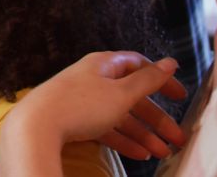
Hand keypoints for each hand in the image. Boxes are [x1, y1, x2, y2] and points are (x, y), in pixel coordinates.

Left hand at [7, 52, 187, 160]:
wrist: (36, 127)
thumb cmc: (79, 105)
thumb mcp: (121, 93)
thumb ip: (148, 80)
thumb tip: (170, 62)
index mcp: (104, 65)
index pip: (139, 65)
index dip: (161, 79)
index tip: (180, 96)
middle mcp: (93, 79)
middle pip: (132, 96)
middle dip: (156, 118)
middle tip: (178, 137)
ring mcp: (83, 100)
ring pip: (120, 116)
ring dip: (144, 134)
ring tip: (163, 152)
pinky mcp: (74, 120)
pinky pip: (105, 129)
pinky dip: (123, 140)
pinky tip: (140, 154)